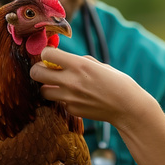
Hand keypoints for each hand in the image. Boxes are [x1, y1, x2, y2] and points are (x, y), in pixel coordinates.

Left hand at [30, 47, 155, 128]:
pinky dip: (62, 99)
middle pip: (36, 73)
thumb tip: (63, 59)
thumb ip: (79, 61)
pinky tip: (75, 97)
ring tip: (58, 84)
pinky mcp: (72, 110)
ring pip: (43, 91)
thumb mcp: (98, 65)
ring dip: (47, 86)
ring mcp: (70, 98)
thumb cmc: (117, 82)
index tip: (52, 56)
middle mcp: (71, 81)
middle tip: (45, 69)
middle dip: (38, 69)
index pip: (46, 54)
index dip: (47, 54)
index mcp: (79, 65)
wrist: (127, 107)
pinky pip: (58, 102)